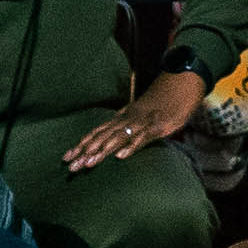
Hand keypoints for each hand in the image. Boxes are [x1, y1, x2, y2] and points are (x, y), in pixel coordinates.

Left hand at [68, 70, 207, 169]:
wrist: (182, 81)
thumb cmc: (164, 101)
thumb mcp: (143, 113)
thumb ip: (129, 123)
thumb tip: (116, 135)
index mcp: (124, 117)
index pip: (98, 132)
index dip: (82, 144)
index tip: (66, 157)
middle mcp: (129, 118)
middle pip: (103, 136)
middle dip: (86, 152)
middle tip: (70, 166)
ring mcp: (143, 122)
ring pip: (118, 137)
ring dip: (102, 151)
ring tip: (88, 163)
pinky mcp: (159, 126)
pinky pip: (143, 137)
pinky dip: (131, 146)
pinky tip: (121, 157)